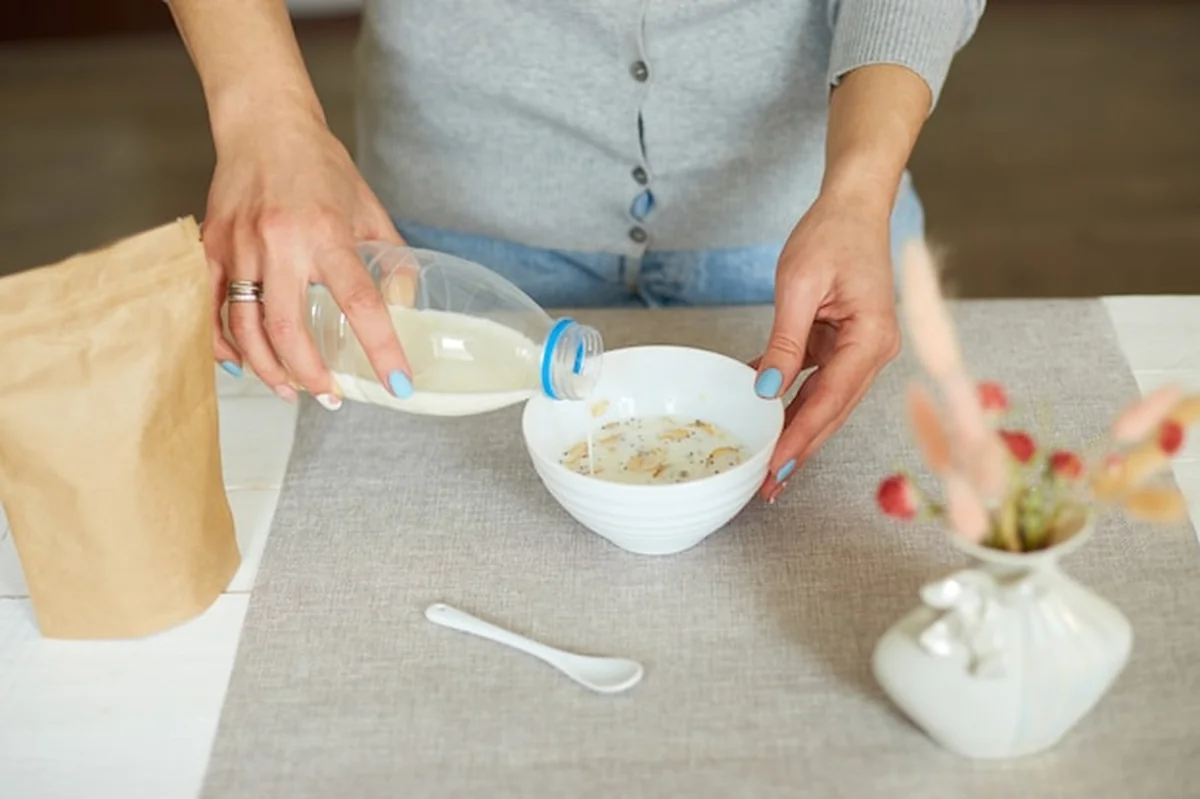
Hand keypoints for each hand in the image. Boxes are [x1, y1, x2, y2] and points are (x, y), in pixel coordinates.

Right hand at [201, 106, 411, 404]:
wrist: (263, 124)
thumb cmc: (319, 164)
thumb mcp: (369, 208)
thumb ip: (391, 258)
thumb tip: (405, 304)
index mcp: (327, 233)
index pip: (361, 304)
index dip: (382, 349)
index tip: (397, 383)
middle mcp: (279, 242)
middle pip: (288, 328)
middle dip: (310, 374)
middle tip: (330, 397)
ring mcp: (239, 246)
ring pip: (244, 327)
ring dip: (268, 368)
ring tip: (290, 390)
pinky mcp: (211, 247)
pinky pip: (210, 308)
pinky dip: (222, 343)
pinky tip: (242, 363)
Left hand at [751, 195, 901, 501]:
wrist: (853, 206)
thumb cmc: (832, 234)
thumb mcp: (799, 284)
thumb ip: (786, 341)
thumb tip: (767, 390)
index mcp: (871, 338)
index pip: (831, 399)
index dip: (802, 436)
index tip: (776, 465)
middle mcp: (874, 352)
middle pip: (833, 412)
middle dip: (800, 449)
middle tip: (767, 485)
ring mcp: (861, 351)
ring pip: (826, 403)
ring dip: (797, 433)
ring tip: (767, 467)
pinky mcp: (844, 344)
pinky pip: (817, 382)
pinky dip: (793, 402)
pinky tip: (767, 421)